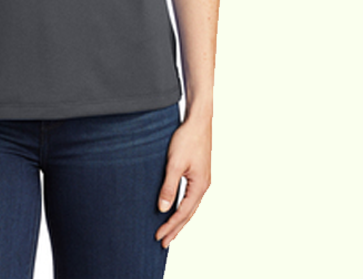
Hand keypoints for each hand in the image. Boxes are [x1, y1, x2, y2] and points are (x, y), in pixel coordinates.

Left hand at [155, 113, 211, 249]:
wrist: (198, 120)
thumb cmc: (187, 139)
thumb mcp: (174, 164)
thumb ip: (169, 187)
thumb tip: (163, 209)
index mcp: (199, 186)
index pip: (183, 213)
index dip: (170, 226)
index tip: (159, 237)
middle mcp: (203, 185)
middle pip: (189, 213)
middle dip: (176, 229)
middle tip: (163, 242)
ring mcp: (202, 179)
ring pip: (190, 206)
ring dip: (179, 219)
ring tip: (169, 231)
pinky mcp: (198, 173)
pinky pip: (190, 196)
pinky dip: (182, 206)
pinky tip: (175, 207)